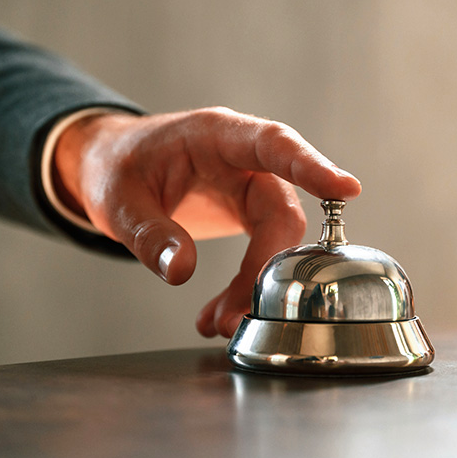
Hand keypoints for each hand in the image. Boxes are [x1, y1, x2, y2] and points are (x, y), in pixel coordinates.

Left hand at [53, 107, 360, 336]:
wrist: (110, 168)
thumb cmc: (115, 168)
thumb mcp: (118, 201)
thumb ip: (149, 234)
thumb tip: (182, 272)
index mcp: (214, 136)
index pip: (273, 144)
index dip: (311, 166)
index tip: (346, 188)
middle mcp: (241, 159)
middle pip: (280, 210)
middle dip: (265, 267)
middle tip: (235, 314)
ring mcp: (248, 185)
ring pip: (277, 237)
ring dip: (255, 284)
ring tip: (217, 321)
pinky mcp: (247, 212)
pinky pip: (264, 249)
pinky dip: (246, 284)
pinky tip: (221, 311)